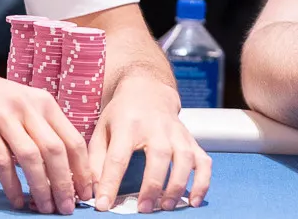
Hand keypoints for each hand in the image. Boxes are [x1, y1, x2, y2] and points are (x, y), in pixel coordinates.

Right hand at [0, 72, 92, 214]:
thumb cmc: (0, 100)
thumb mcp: (29, 105)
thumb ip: (46, 128)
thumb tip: (67, 165)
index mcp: (47, 104)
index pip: (73, 139)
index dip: (82, 168)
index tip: (86, 191)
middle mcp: (30, 109)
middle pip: (56, 151)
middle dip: (65, 183)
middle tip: (68, 207)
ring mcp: (5, 118)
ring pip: (31, 158)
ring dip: (41, 187)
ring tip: (45, 208)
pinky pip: (2, 161)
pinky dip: (11, 184)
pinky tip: (18, 199)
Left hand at [88, 78, 210, 212]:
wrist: (149, 91)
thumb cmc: (121, 115)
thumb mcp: (101, 130)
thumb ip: (96, 161)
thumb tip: (94, 192)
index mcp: (128, 125)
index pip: (118, 156)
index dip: (110, 182)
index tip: (104, 205)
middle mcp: (156, 128)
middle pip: (158, 156)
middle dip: (152, 184)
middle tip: (144, 208)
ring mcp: (178, 133)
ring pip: (185, 158)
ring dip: (178, 184)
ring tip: (168, 206)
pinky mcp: (191, 140)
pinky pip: (203, 161)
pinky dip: (202, 181)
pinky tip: (194, 200)